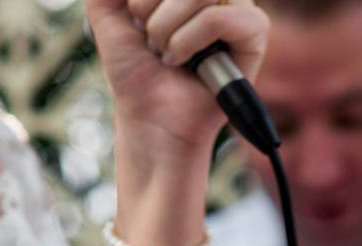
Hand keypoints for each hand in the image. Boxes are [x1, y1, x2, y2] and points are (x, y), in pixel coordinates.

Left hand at [86, 0, 269, 148]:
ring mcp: (236, 7)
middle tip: (147, 35)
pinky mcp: (253, 34)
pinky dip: (191, 38)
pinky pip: (224, 15)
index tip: (137, 13)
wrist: (148, 118)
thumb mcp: (108, 16)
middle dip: (151, 3)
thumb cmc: (135, 73)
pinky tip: (183, 61)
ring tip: (164, 53)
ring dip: (167, 24)